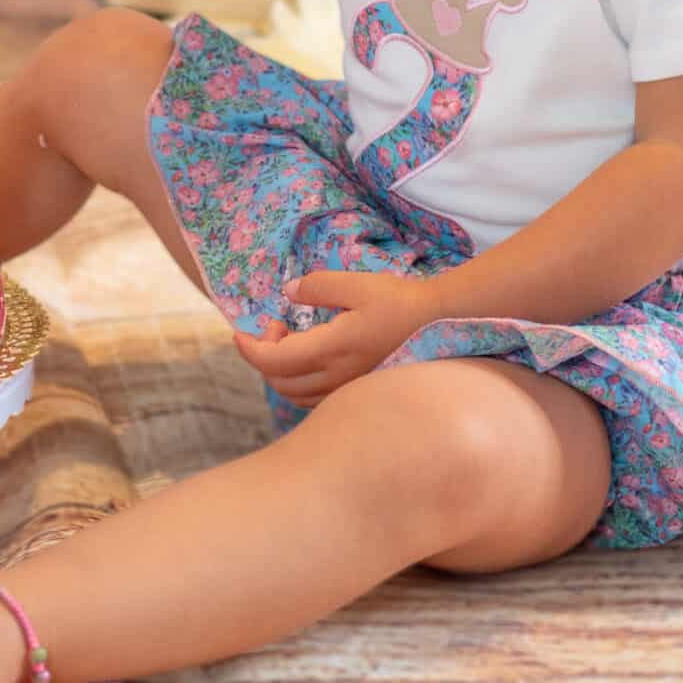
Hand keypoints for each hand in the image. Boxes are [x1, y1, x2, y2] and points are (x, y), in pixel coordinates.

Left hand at [231, 269, 439, 408]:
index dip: (250, 349)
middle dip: (263, 357)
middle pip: (280, 383)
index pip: (275, 361)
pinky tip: (312, 356)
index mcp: (333, 350)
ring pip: (298, 396)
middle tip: (273, 326)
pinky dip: (300, 381)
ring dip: (281, 372)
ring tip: (290, 338)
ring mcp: (350, 389)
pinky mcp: (360, 390)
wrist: (442, 323)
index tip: (239, 331)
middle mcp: (338, 377)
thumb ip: (317, 286)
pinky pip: (316, 398)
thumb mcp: (356, 284)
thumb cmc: (400, 300)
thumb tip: (288, 292)